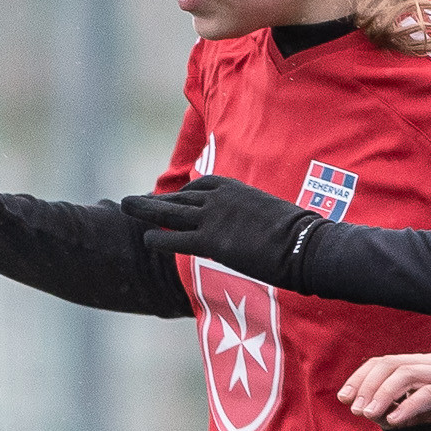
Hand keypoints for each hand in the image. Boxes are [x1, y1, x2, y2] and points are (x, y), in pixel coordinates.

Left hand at [118, 174, 319, 283]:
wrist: (305, 244)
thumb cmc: (299, 234)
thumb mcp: (272, 215)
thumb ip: (255, 216)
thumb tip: (258, 227)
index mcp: (236, 189)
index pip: (201, 186)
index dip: (183, 196)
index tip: (172, 202)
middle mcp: (220, 199)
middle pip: (179, 197)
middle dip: (154, 200)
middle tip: (131, 200)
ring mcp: (213, 218)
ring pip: (170, 213)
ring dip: (145, 211)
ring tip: (125, 208)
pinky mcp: (211, 241)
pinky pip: (176, 238)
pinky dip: (159, 238)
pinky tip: (146, 240)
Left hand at [339, 352, 430, 428]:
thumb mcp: (405, 412)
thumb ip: (384, 406)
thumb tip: (356, 404)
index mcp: (416, 363)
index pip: (382, 362)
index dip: (360, 378)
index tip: (344, 397)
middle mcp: (430, 363)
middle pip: (391, 364)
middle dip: (368, 386)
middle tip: (356, 410)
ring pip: (406, 374)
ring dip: (383, 394)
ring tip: (370, 414)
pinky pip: (427, 394)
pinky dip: (406, 407)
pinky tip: (393, 421)